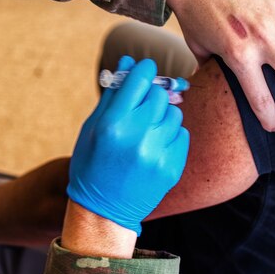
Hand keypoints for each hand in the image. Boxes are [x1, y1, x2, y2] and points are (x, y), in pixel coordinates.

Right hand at [66, 57, 189, 234]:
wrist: (103, 211)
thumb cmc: (93, 164)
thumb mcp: (92, 128)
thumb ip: (112, 94)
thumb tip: (128, 62)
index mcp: (112, 124)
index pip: (139, 79)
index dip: (144, 69)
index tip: (146, 69)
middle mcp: (136, 136)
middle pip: (160, 94)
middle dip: (152, 94)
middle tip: (142, 106)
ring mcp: (156, 154)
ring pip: (175, 114)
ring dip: (163, 116)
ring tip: (148, 130)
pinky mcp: (172, 168)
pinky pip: (182, 135)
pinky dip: (171, 136)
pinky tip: (154, 147)